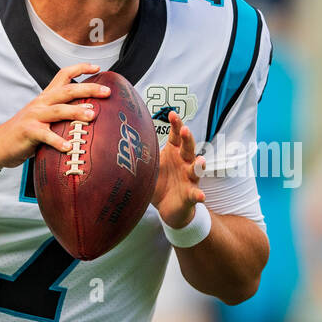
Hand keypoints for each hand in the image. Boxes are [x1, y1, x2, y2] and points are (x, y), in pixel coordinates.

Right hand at [0, 63, 111, 167]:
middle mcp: (41, 103)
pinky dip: (58, 141)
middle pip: (67, 91)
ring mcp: (34, 116)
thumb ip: (61, 114)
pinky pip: (45, 135)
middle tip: (107, 92)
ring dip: (76, 112)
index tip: (97, 67)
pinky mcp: (28, 132)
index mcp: (46, 97)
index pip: (63, 75)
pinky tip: (69, 147)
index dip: (80, 69)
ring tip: (93, 116)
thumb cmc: (27, 133)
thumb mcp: (44, 118)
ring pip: (58, 110)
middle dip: (88, 90)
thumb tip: (89, 115)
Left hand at [151, 111, 204, 228]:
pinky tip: (201, 196)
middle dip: (187, 138)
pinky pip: (195, 194)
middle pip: (188, 148)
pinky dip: (198, 195)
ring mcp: (189, 178)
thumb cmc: (160, 182)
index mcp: (174, 152)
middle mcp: (184, 163)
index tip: (172, 113)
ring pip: (196, 169)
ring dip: (199, 164)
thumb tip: (120, 141)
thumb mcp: (150, 166)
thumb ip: (142, 155)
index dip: (176, 124)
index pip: (177, 136)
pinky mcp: (190, 195)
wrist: (167, 208)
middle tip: (185, 129)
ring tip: (200, 161)